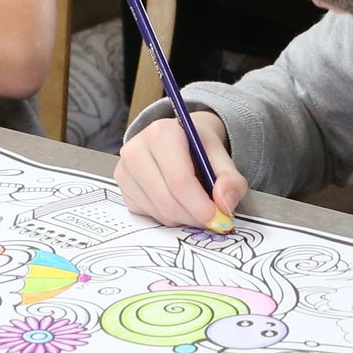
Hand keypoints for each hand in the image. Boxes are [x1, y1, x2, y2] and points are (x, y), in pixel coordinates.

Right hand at [115, 111, 247, 230]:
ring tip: (195, 206)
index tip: (218, 218)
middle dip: (193, 216)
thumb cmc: (198, 148)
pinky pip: (147, 214)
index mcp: (161, 133)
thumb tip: (225, 205)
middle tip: (212, 219)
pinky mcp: (122, 187)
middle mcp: (135, 149)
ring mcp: (124, 169)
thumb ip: (230, 180)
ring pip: (157, 211)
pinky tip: (177, 202)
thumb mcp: (221, 157)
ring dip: (182, 218)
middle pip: (166, 200)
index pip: (179, 180)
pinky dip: (167, 217)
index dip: (200, 206)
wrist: (178, 139)